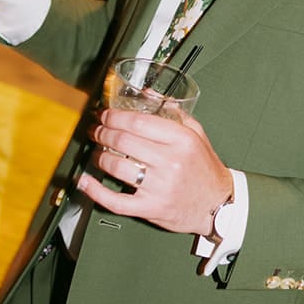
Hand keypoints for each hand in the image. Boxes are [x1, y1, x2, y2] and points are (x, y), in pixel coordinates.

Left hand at [79, 107, 232, 235]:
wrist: (218, 204)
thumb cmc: (205, 168)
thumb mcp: (197, 134)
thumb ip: (174, 112)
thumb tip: (148, 95)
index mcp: (181, 140)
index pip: (138, 121)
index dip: (114, 116)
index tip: (105, 114)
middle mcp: (170, 162)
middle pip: (123, 141)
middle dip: (103, 132)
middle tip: (96, 130)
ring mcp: (159, 187)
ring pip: (116, 167)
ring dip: (100, 156)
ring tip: (97, 152)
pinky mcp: (150, 207)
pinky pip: (116, 200)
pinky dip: (96, 191)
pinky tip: (86, 182)